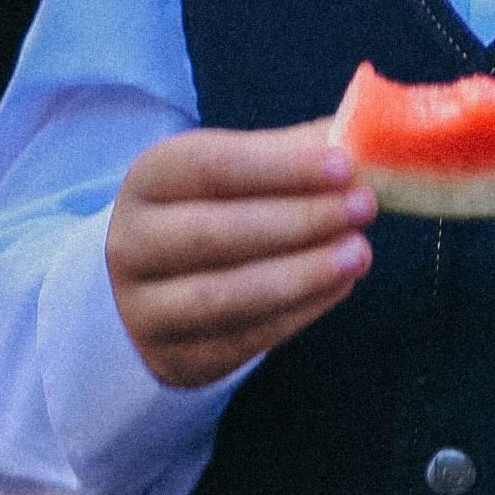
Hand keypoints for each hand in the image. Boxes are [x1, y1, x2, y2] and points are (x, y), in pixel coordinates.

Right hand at [107, 120, 375, 388]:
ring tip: (359, 253)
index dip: (280, 167)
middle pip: (215, 232)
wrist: (153, 287)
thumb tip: (360, 136)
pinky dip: (297, 314)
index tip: (343, 165)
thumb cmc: (212, 211)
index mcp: (147, 180)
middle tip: (363, 207)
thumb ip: (292, 151)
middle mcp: (132, 243)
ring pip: (224, 296)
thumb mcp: (236, 170)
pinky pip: (240, 341)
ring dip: (301, 275)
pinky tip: (339, 286)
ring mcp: (145, 308)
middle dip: (299, 220)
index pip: (209, 166)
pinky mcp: (173, 358)